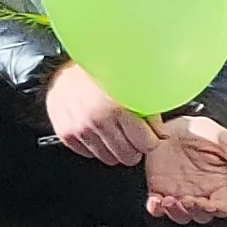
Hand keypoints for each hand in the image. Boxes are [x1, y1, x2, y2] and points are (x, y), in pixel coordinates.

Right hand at [43, 62, 158, 167]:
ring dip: (114, 149)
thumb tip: (161, 133)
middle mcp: (97, 121)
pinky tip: (95, 130)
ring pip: (108, 158)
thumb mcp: (132, 85)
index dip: (150, 140)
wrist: (67, 68)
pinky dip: (93, 146)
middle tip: (131, 135)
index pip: (147, 145)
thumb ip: (149, 111)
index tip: (148, 135)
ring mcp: (79, 129)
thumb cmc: (99, 73)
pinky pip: (87, 154)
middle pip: (128, 156)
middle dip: (133, 147)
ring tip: (113, 131)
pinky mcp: (65, 133)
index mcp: (117, 108)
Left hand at [144, 115, 226, 224]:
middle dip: (193, 212)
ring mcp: (179, 192)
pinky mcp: (159, 188)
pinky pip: (156, 207)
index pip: (223, 208)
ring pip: (180, 215)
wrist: (173, 122)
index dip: (215, 210)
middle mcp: (200, 192)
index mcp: (219, 185)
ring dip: (175, 213)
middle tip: (185, 200)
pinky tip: (155, 201)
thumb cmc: (201, 131)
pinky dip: (155, 209)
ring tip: (169, 200)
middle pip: (201, 216)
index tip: (206, 203)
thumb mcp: (225, 139)